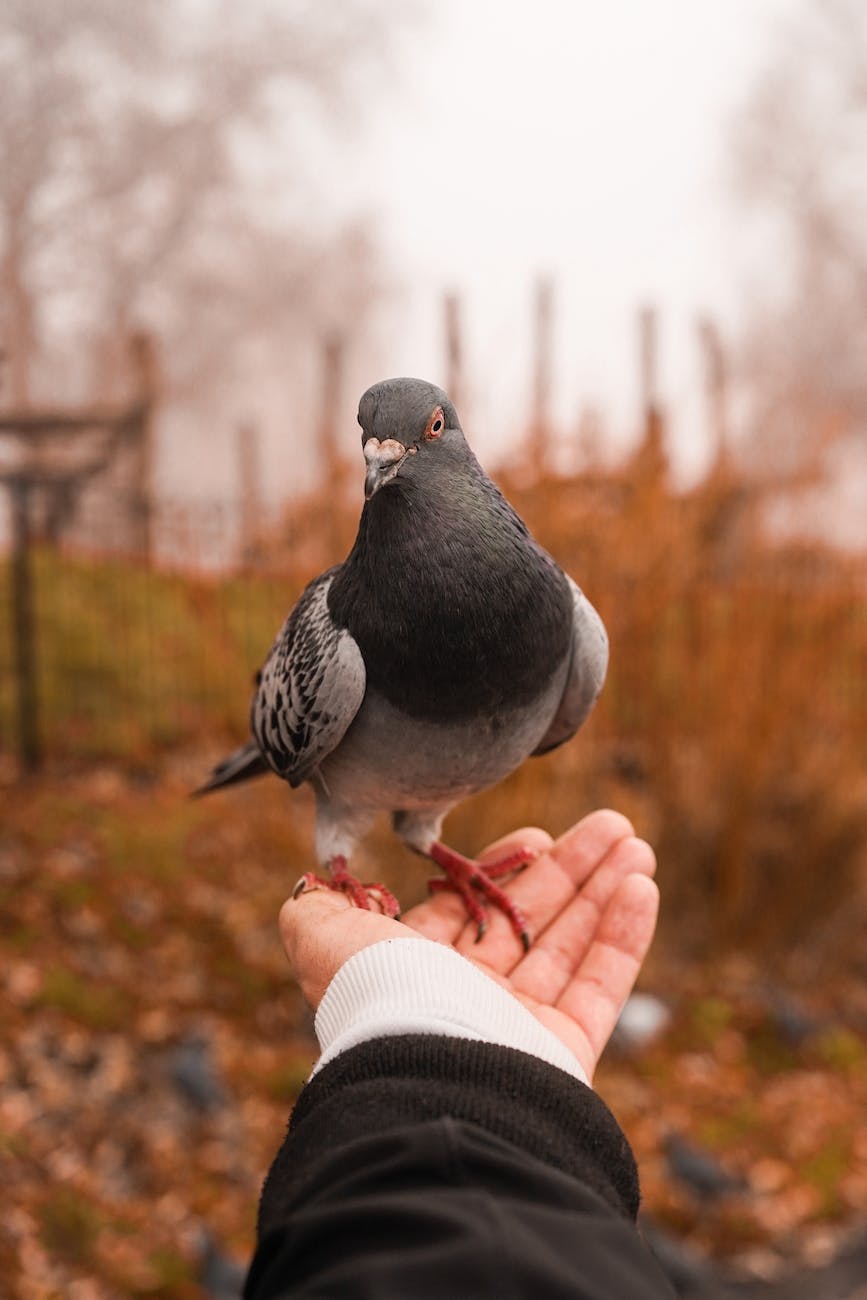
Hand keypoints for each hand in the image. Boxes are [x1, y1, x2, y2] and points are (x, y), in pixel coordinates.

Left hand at [279, 810, 657, 1081]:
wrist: (426, 1077)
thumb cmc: (377, 997)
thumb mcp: (328, 940)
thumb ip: (317, 911)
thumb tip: (308, 886)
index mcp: (418, 970)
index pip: (470, 911)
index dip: (505, 870)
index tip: (537, 836)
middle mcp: (469, 997)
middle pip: (531, 920)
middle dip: (571, 870)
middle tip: (611, 828)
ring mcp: (520, 1025)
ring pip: (572, 944)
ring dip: (605, 890)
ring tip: (635, 845)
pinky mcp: (564, 1049)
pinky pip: (601, 983)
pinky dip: (624, 934)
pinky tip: (641, 886)